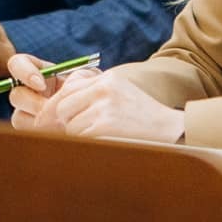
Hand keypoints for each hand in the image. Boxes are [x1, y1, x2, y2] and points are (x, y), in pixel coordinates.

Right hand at [5, 53, 97, 130]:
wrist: (96, 113)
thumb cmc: (93, 91)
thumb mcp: (89, 78)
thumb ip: (78, 76)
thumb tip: (70, 85)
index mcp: (39, 72)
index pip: (17, 64)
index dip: (24, 72)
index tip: (41, 84)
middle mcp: (28, 92)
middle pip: (16, 95)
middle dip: (33, 103)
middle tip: (52, 110)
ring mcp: (27, 113)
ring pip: (18, 118)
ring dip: (38, 122)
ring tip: (61, 125)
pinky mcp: (31, 131)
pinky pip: (28, 135)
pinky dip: (43, 135)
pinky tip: (61, 134)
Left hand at [41, 67, 184, 143]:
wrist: (168, 129)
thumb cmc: (142, 114)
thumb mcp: (120, 92)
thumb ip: (93, 92)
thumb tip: (58, 105)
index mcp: (106, 79)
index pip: (68, 89)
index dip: (57, 106)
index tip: (52, 119)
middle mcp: (103, 90)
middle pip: (63, 106)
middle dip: (65, 121)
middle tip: (75, 129)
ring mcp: (104, 108)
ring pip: (70, 125)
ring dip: (78, 134)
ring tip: (99, 134)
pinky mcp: (105, 126)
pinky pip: (79, 137)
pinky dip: (86, 142)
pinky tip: (102, 141)